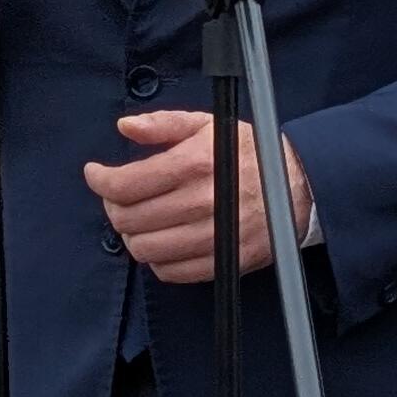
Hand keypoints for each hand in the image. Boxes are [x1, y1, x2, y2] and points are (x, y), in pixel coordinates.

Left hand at [84, 108, 309, 282]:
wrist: (299, 186)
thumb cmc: (248, 152)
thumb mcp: (206, 125)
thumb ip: (162, 124)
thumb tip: (125, 127)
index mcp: (194, 163)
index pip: (126, 185)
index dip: (101, 181)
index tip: (96, 174)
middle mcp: (202, 202)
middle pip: (130, 220)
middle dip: (114, 207)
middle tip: (118, 197)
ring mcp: (213, 237)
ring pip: (145, 249)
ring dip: (132, 235)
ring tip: (138, 219)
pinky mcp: (223, 262)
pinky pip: (171, 272)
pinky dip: (157, 258)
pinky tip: (161, 239)